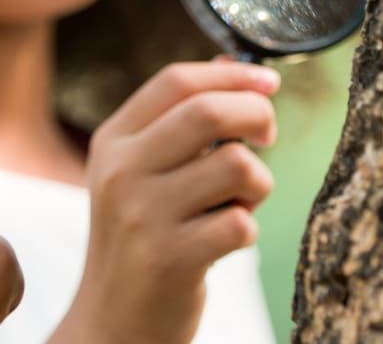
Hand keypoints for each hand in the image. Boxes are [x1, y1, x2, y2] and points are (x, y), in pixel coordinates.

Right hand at [52, 59, 279, 343]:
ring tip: (239, 203)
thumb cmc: (141, 238)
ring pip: (236, 167)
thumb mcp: (141, 173)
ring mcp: (141, 216)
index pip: (175, 82)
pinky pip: (241, 224)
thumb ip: (181, 120)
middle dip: (257, 116)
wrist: (113, 323)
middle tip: (268, 137)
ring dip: (257, 184)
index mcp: (113, 142)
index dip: (233, 75)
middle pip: (208, 112)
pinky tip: (225, 240)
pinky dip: (247, 229)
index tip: (269, 83)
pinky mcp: (168, 259)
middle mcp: (120, 173)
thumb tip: (233, 65)